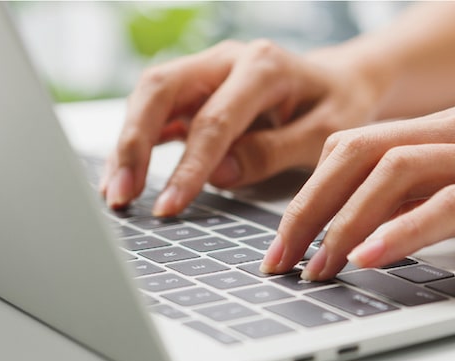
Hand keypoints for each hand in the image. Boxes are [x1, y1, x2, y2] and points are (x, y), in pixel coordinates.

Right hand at [100, 40, 380, 215]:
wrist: (340, 82)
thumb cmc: (338, 106)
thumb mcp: (325, 133)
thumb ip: (273, 152)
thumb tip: (218, 175)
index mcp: (263, 65)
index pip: (214, 120)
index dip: (189, 167)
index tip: (169, 206)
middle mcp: (226, 59)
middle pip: (162, 90)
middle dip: (134, 144)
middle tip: (122, 195)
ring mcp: (206, 70)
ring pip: (149, 97)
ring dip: (126, 144)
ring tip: (114, 193)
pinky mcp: (195, 89)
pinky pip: (155, 111)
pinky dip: (135, 144)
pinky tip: (121, 178)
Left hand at [261, 107, 454, 280]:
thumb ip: (449, 194)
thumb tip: (386, 232)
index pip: (359, 147)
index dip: (310, 192)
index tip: (285, 240)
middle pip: (361, 154)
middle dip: (309, 208)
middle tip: (280, 260)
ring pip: (396, 173)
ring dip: (345, 222)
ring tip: (316, 267)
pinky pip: (453, 203)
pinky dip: (405, 229)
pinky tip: (373, 257)